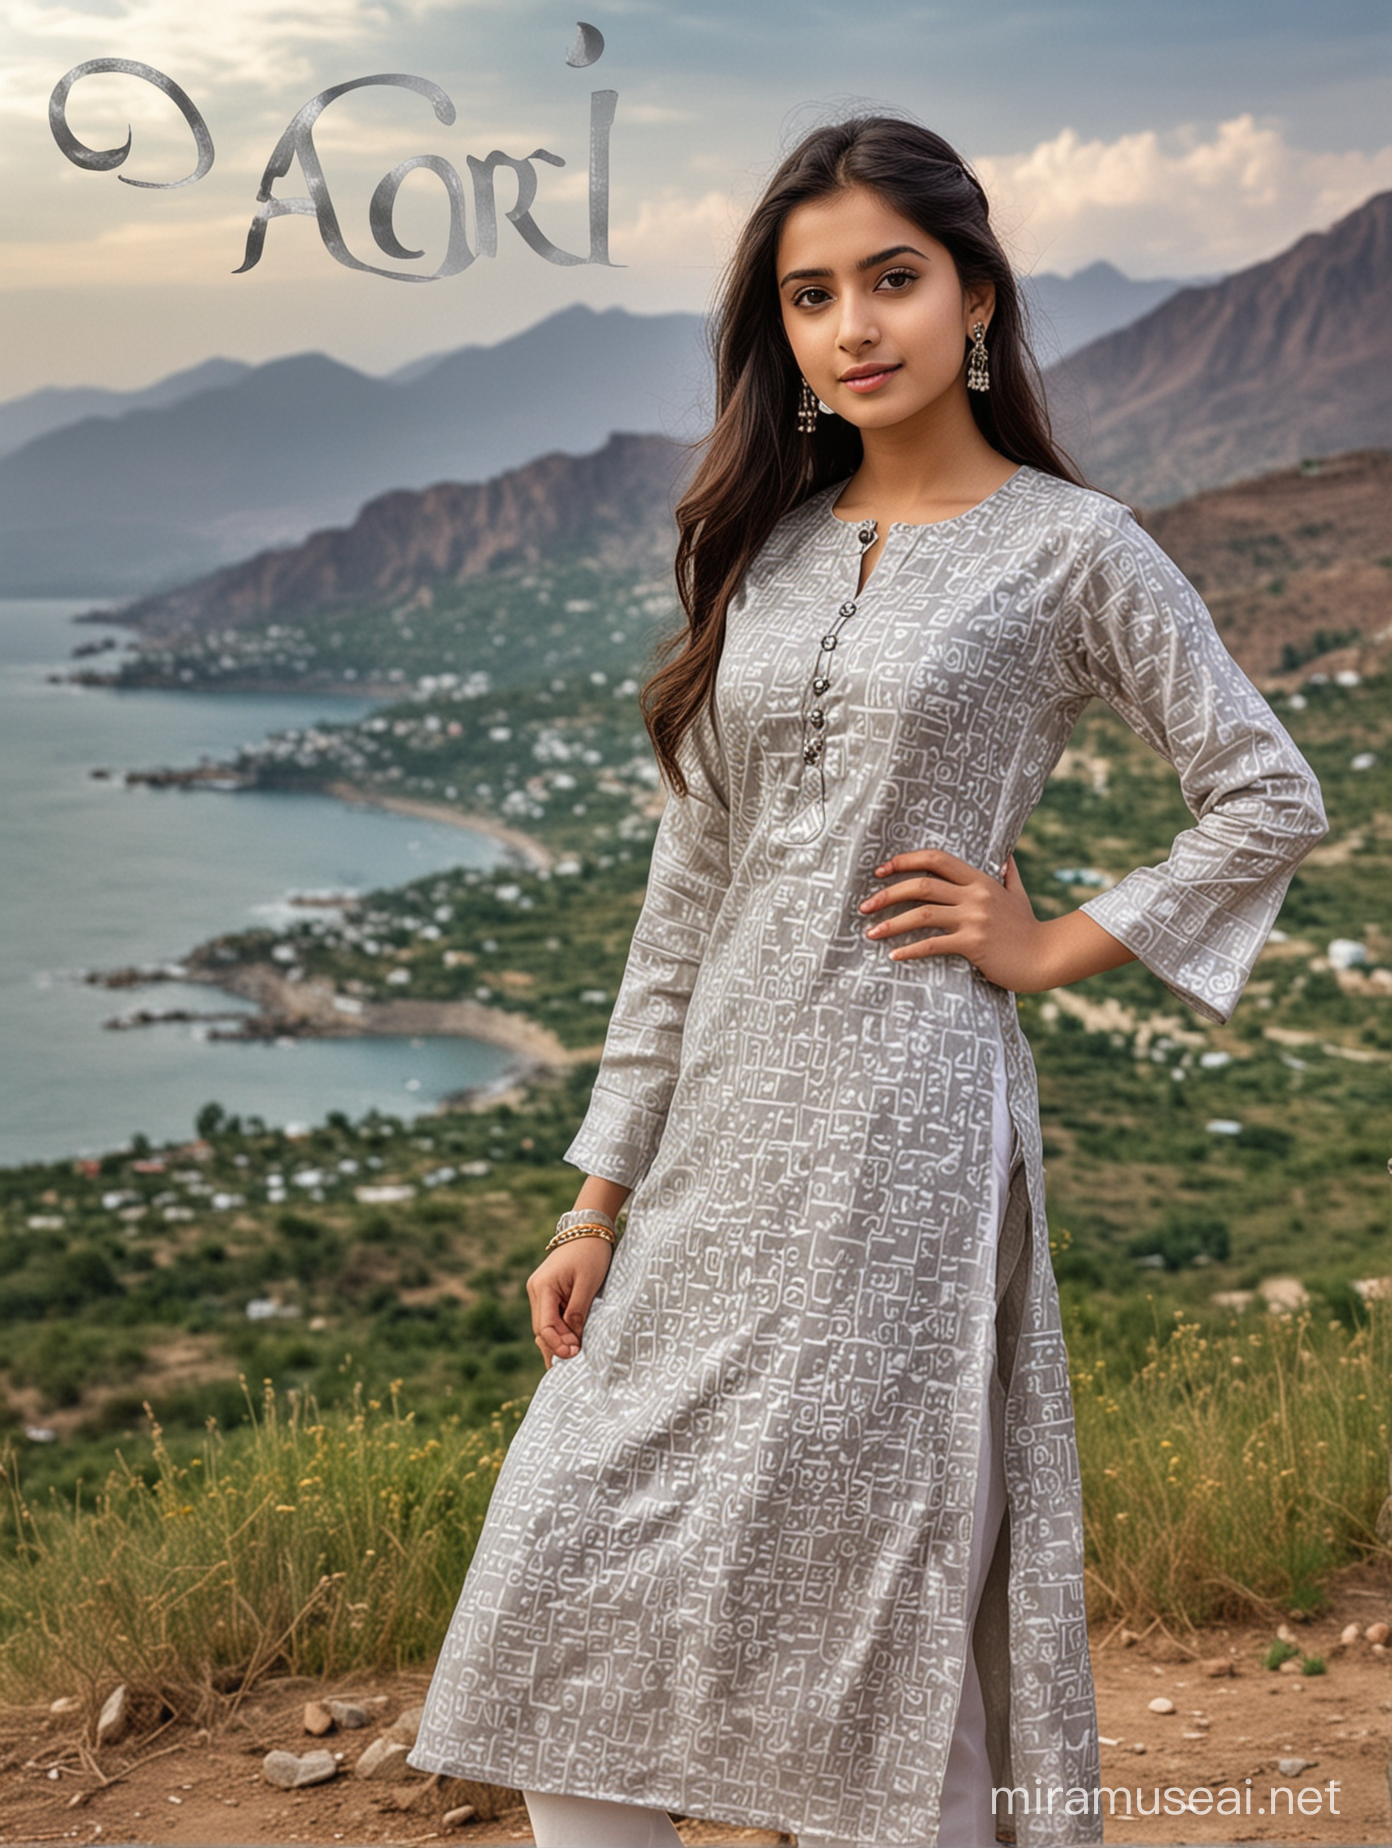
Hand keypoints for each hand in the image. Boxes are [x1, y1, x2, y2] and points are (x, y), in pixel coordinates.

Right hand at [527, 1236, 613, 1367]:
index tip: (576, 1353)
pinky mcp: (548, 1291)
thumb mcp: (588, 1283)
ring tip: (572, 1358)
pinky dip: (558, 1330)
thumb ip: (578, 1311)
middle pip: (541, 1329)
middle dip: (557, 1346)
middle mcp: (535, 1290)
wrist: (589, 1229)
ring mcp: (539, 1291)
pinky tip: (569, 1343)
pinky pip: (550, 1316)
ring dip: (557, 1340)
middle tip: (576, 1361)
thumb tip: (572, 1340)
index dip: (558, 1344)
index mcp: (542, 1287)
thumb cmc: (590, 1253)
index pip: (544, 1326)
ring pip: (544, 1325)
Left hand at [859, 848, 1136, 991]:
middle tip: (864, 906)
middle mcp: (975, 895)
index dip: (905, 860)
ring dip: (891, 923)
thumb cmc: (1028, 928)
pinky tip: (894, 955)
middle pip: (922, 885)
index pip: (937, 859)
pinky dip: (910, 950)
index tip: (881, 870)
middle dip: (888, 894)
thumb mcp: (1018, 894)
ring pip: (922, 915)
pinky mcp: (974, 943)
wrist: (1046, 956)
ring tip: (870, 933)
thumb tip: (1006, 854)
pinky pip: (933, 944)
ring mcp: (974, 919)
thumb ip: (1008, 873)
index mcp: (980, 880)